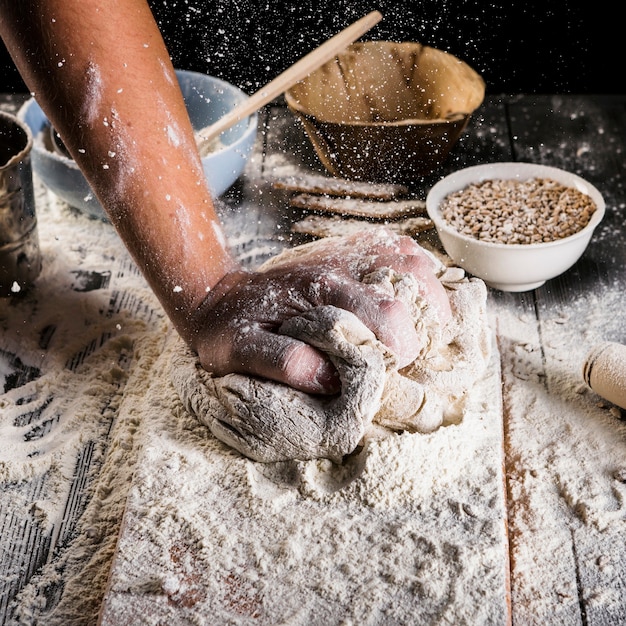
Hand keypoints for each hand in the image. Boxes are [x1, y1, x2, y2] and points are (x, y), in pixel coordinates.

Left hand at [189, 230, 450, 393]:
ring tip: (421, 332)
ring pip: (411, 263)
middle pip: (411, 282)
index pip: (386, 315)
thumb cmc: (231, 327)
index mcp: (320, 290)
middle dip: (421, 325)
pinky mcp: (350, 259)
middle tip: (406, 355)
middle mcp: (341, 268)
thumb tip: (330, 378)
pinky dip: (415, 279)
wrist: (221, 297)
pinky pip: (398, 255)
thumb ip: (281, 361)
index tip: (389, 371)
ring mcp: (348, 258)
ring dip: (427, 299)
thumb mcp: (239, 350)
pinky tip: (408, 305)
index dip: (399, 350)